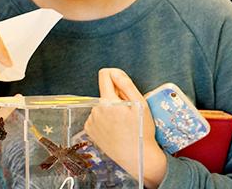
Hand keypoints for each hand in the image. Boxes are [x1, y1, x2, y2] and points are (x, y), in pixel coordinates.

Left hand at [85, 68, 166, 188]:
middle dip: (116, 98)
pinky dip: (104, 120)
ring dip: (110, 110)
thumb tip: (114, 72)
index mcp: (108, 102)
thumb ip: (126, 85)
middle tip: (128, 113)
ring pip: (101, 106)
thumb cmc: (142, 133)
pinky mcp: (89, 131)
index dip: (114, 75)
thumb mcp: (141, 105)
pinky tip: (115, 130)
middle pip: (105, 93)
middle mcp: (96, 110)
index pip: (104, 75)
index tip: (121, 83)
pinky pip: (97, 117)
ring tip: (122, 124)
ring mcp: (91, 121)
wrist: (138, 159)